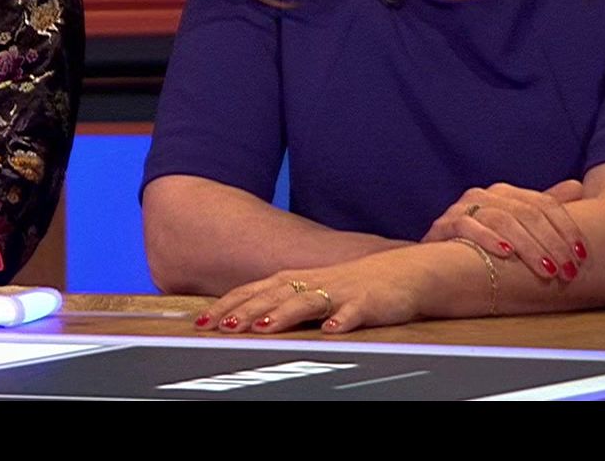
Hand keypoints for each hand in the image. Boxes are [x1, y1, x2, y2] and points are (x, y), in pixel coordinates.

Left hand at [193, 253, 424, 335]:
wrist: (403, 273)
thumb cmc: (351, 287)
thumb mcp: (310, 293)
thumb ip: (280, 304)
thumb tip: (245, 322)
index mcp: (294, 280)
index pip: (253, 292)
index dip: (227, 306)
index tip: (202, 322)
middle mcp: (312, 282)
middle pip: (273, 296)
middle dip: (246, 311)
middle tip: (222, 328)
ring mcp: (339, 291)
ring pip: (307, 302)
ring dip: (284, 314)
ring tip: (264, 329)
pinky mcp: (367, 302)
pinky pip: (353, 312)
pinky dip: (342, 321)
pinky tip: (331, 332)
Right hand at [422, 180, 586, 282]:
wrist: (435, 260)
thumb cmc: (481, 245)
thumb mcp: (516, 226)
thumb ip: (543, 207)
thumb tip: (577, 186)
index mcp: (506, 193)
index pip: (544, 203)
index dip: (567, 228)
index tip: (583, 255)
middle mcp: (485, 195)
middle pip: (527, 213)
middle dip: (552, 244)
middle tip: (569, 271)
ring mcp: (462, 208)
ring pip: (502, 220)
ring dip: (529, 248)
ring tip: (547, 271)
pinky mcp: (443, 225)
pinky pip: (467, 227)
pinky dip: (487, 238)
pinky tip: (505, 254)